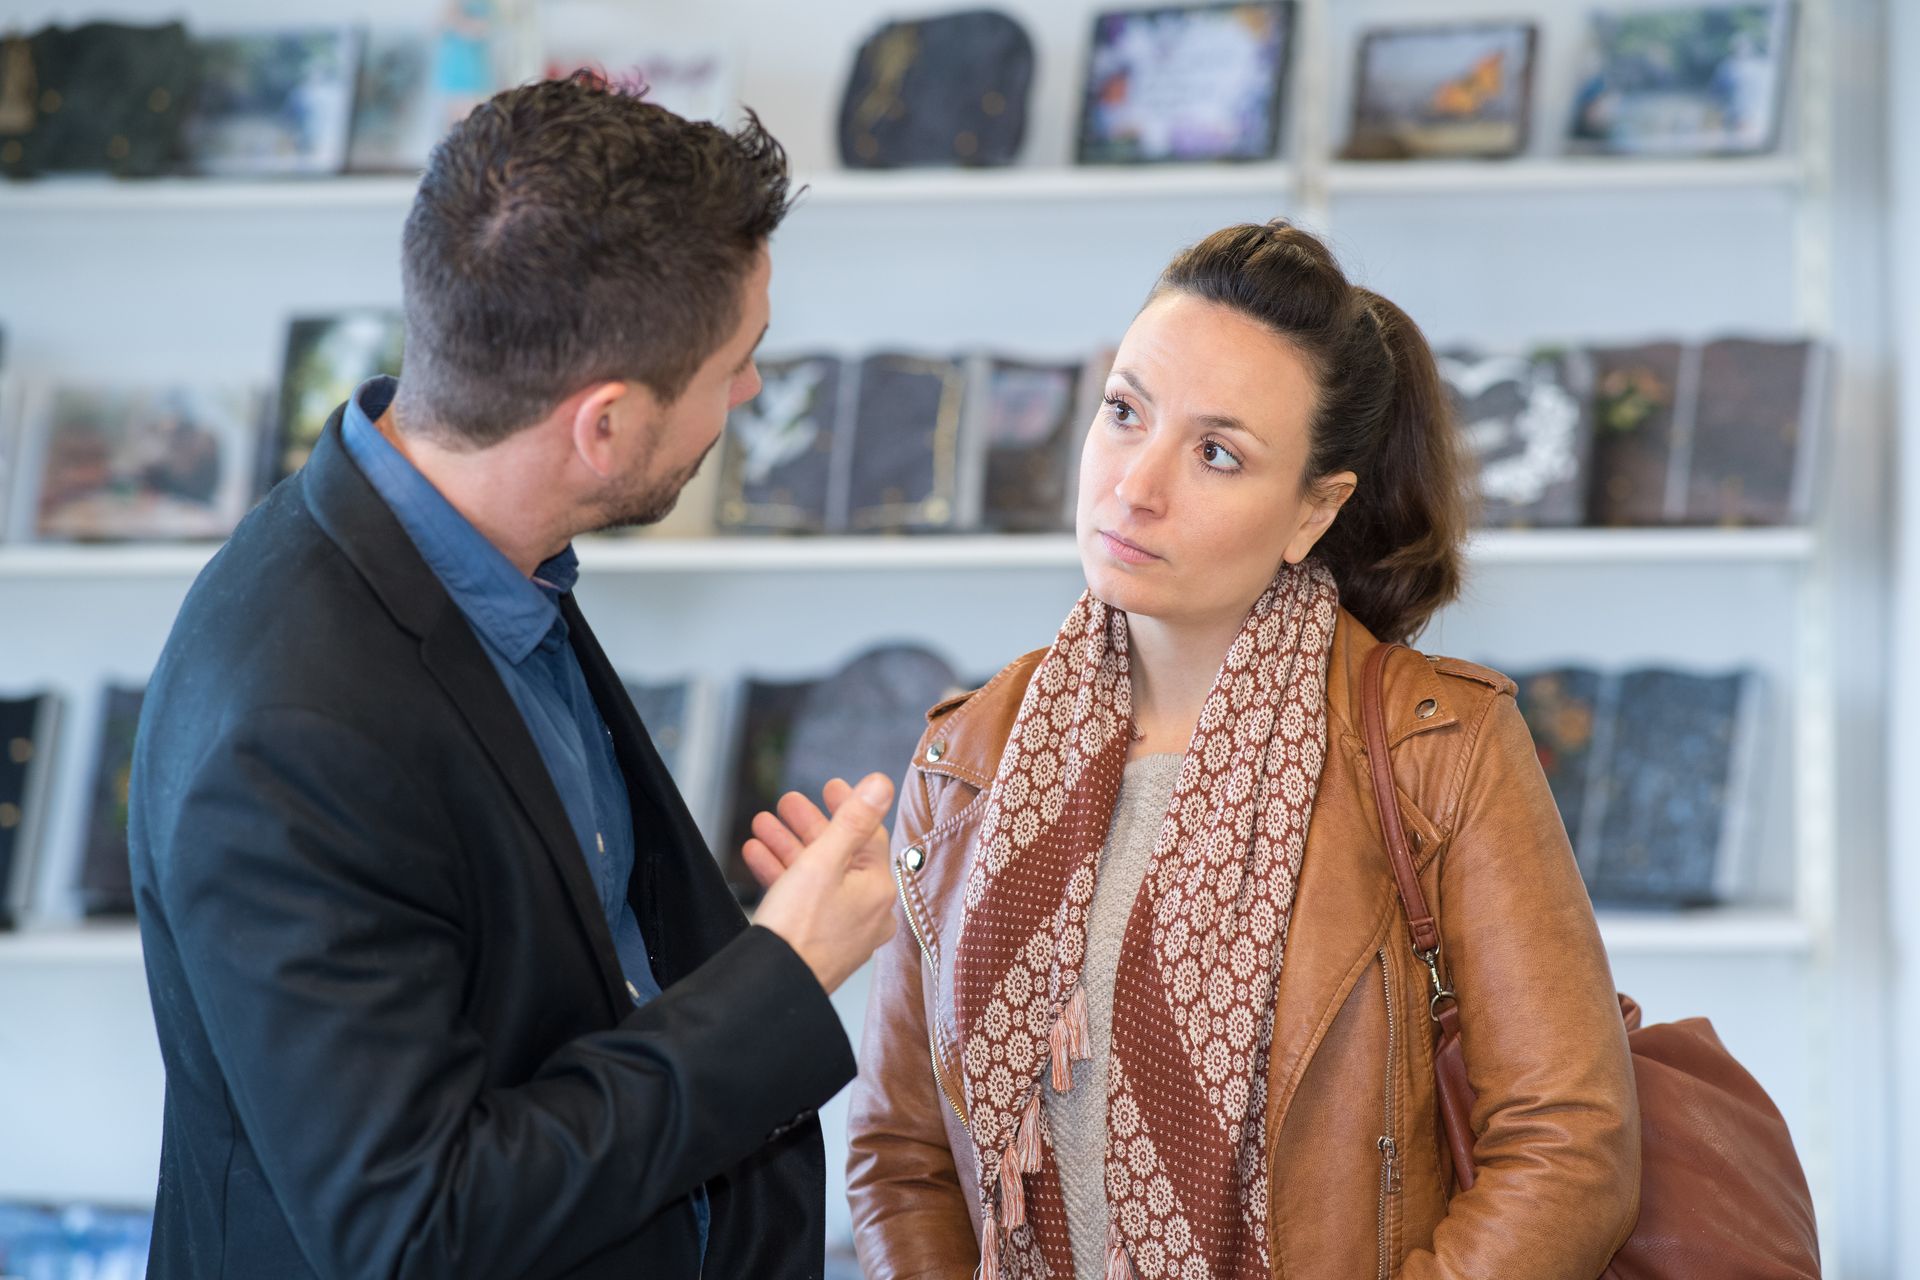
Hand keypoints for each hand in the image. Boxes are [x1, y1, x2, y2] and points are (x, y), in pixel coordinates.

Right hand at [744, 774, 898, 993]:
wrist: (772, 986)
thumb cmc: (800, 929)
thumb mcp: (824, 861)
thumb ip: (853, 819)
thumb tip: (881, 785)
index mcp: (878, 890)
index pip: (868, 836)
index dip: (847, 806)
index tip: (828, 786)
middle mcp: (868, 912)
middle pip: (840, 854)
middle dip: (807, 826)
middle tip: (787, 803)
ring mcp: (844, 930)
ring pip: (818, 877)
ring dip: (788, 847)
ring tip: (762, 825)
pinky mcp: (820, 943)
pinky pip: (806, 900)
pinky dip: (783, 877)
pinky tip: (757, 857)